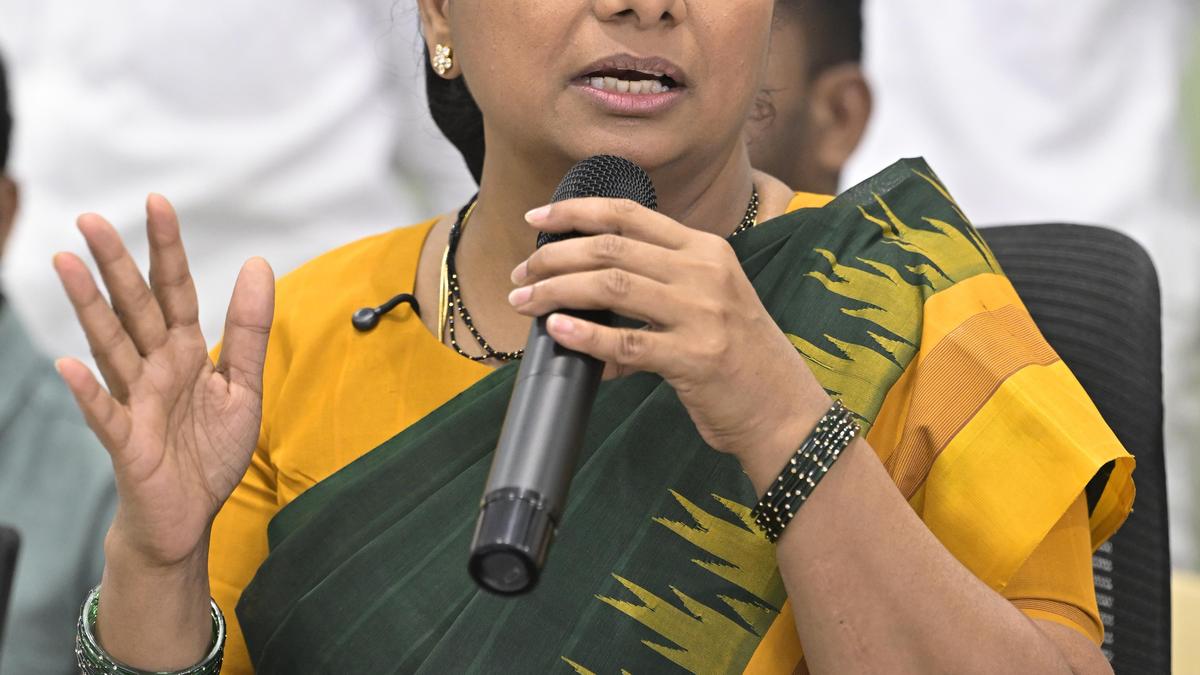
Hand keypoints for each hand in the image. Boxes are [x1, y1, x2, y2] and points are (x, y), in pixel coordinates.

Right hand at [53, 195, 273, 569]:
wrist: (189, 516)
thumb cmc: (208, 451)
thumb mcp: (243, 387)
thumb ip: (248, 330)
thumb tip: (259, 264)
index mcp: (184, 352)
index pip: (174, 291)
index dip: (167, 249)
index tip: (157, 202)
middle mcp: (154, 369)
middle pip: (134, 308)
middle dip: (115, 264)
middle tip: (91, 218)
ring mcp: (136, 402)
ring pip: (109, 347)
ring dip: (88, 307)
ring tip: (66, 264)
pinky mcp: (128, 443)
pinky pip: (106, 415)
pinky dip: (89, 392)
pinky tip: (68, 367)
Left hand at [509, 198, 828, 464]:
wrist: (784, 411)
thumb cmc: (740, 358)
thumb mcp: (710, 303)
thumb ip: (659, 286)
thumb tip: (586, 290)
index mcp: (706, 250)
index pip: (629, 213)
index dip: (575, 210)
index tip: (536, 219)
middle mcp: (705, 272)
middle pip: (611, 247)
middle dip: (554, 257)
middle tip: (521, 274)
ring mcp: (702, 314)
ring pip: (611, 286)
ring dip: (557, 291)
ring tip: (524, 302)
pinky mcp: (694, 358)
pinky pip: (626, 341)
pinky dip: (585, 334)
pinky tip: (558, 330)